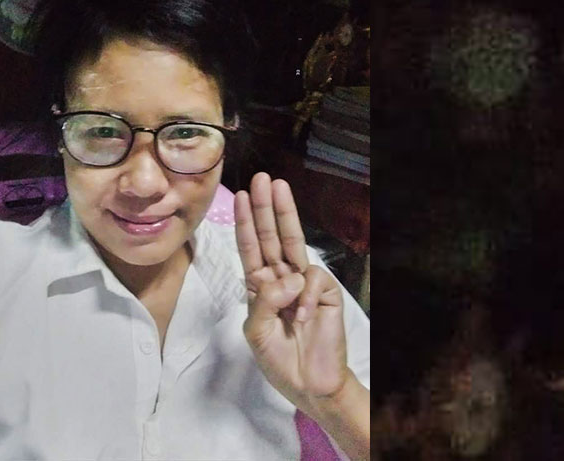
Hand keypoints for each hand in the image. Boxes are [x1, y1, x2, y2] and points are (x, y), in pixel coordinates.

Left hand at [235, 172, 348, 402]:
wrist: (309, 384)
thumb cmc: (279, 359)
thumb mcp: (256, 332)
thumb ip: (263, 303)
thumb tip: (285, 279)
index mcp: (261, 287)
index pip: (250, 249)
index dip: (245, 223)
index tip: (239, 196)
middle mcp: (281, 278)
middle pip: (272, 236)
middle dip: (265, 207)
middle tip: (261, 179)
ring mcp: (303, 283)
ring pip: (294, 243)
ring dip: (285, 213)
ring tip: (278, 187)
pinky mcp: (324, 292)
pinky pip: (310, 280)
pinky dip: (302, 297)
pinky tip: (302, 316)